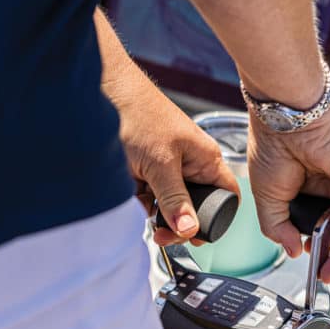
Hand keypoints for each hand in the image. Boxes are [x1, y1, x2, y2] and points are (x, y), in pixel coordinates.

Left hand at [106, 66, 238, 245]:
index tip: (196, 236)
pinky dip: (140, 202)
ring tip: (143, 208)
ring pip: (170, 205)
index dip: (217, 219)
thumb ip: (175, 199)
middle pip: (197, 206)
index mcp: (207, 159)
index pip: (227, 196)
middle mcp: (192, 165)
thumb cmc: (138, 115)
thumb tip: (190, 230)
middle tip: (163, 234)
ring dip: (156, 212)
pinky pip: (150, 197)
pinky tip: (132, 196)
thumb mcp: (160, 164)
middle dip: (179, 222)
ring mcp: (168, 168)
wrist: (102, 92)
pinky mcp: (147, 171)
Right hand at [247, 104, 329, 282]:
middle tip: (323, 273)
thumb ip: (277, 228)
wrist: (286, 119)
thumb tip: (290, 250)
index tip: (307, 261)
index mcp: (306, 187)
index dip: (313, 246)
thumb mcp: (266, 198)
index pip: (317, 224)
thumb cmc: (273, 143)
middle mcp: (329, 185)